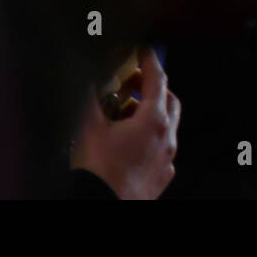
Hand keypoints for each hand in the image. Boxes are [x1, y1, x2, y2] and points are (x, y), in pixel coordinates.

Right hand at [71, 47, 179, 199]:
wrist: (105, 207)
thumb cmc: (99, 172)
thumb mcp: (89, 127)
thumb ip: (89, 97)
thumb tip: (87, 76)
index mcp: (154, 120)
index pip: (157, 78)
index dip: (149, 60)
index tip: (143, 49)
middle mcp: (167, 137)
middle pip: (169, 100)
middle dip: (153, 87)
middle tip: (131, 83)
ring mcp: (167, 158)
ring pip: (168, 126)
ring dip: (151, 114)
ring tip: (125, 115)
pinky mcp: (162, 176)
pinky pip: (162, 149)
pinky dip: (150, 138)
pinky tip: (130, 143)